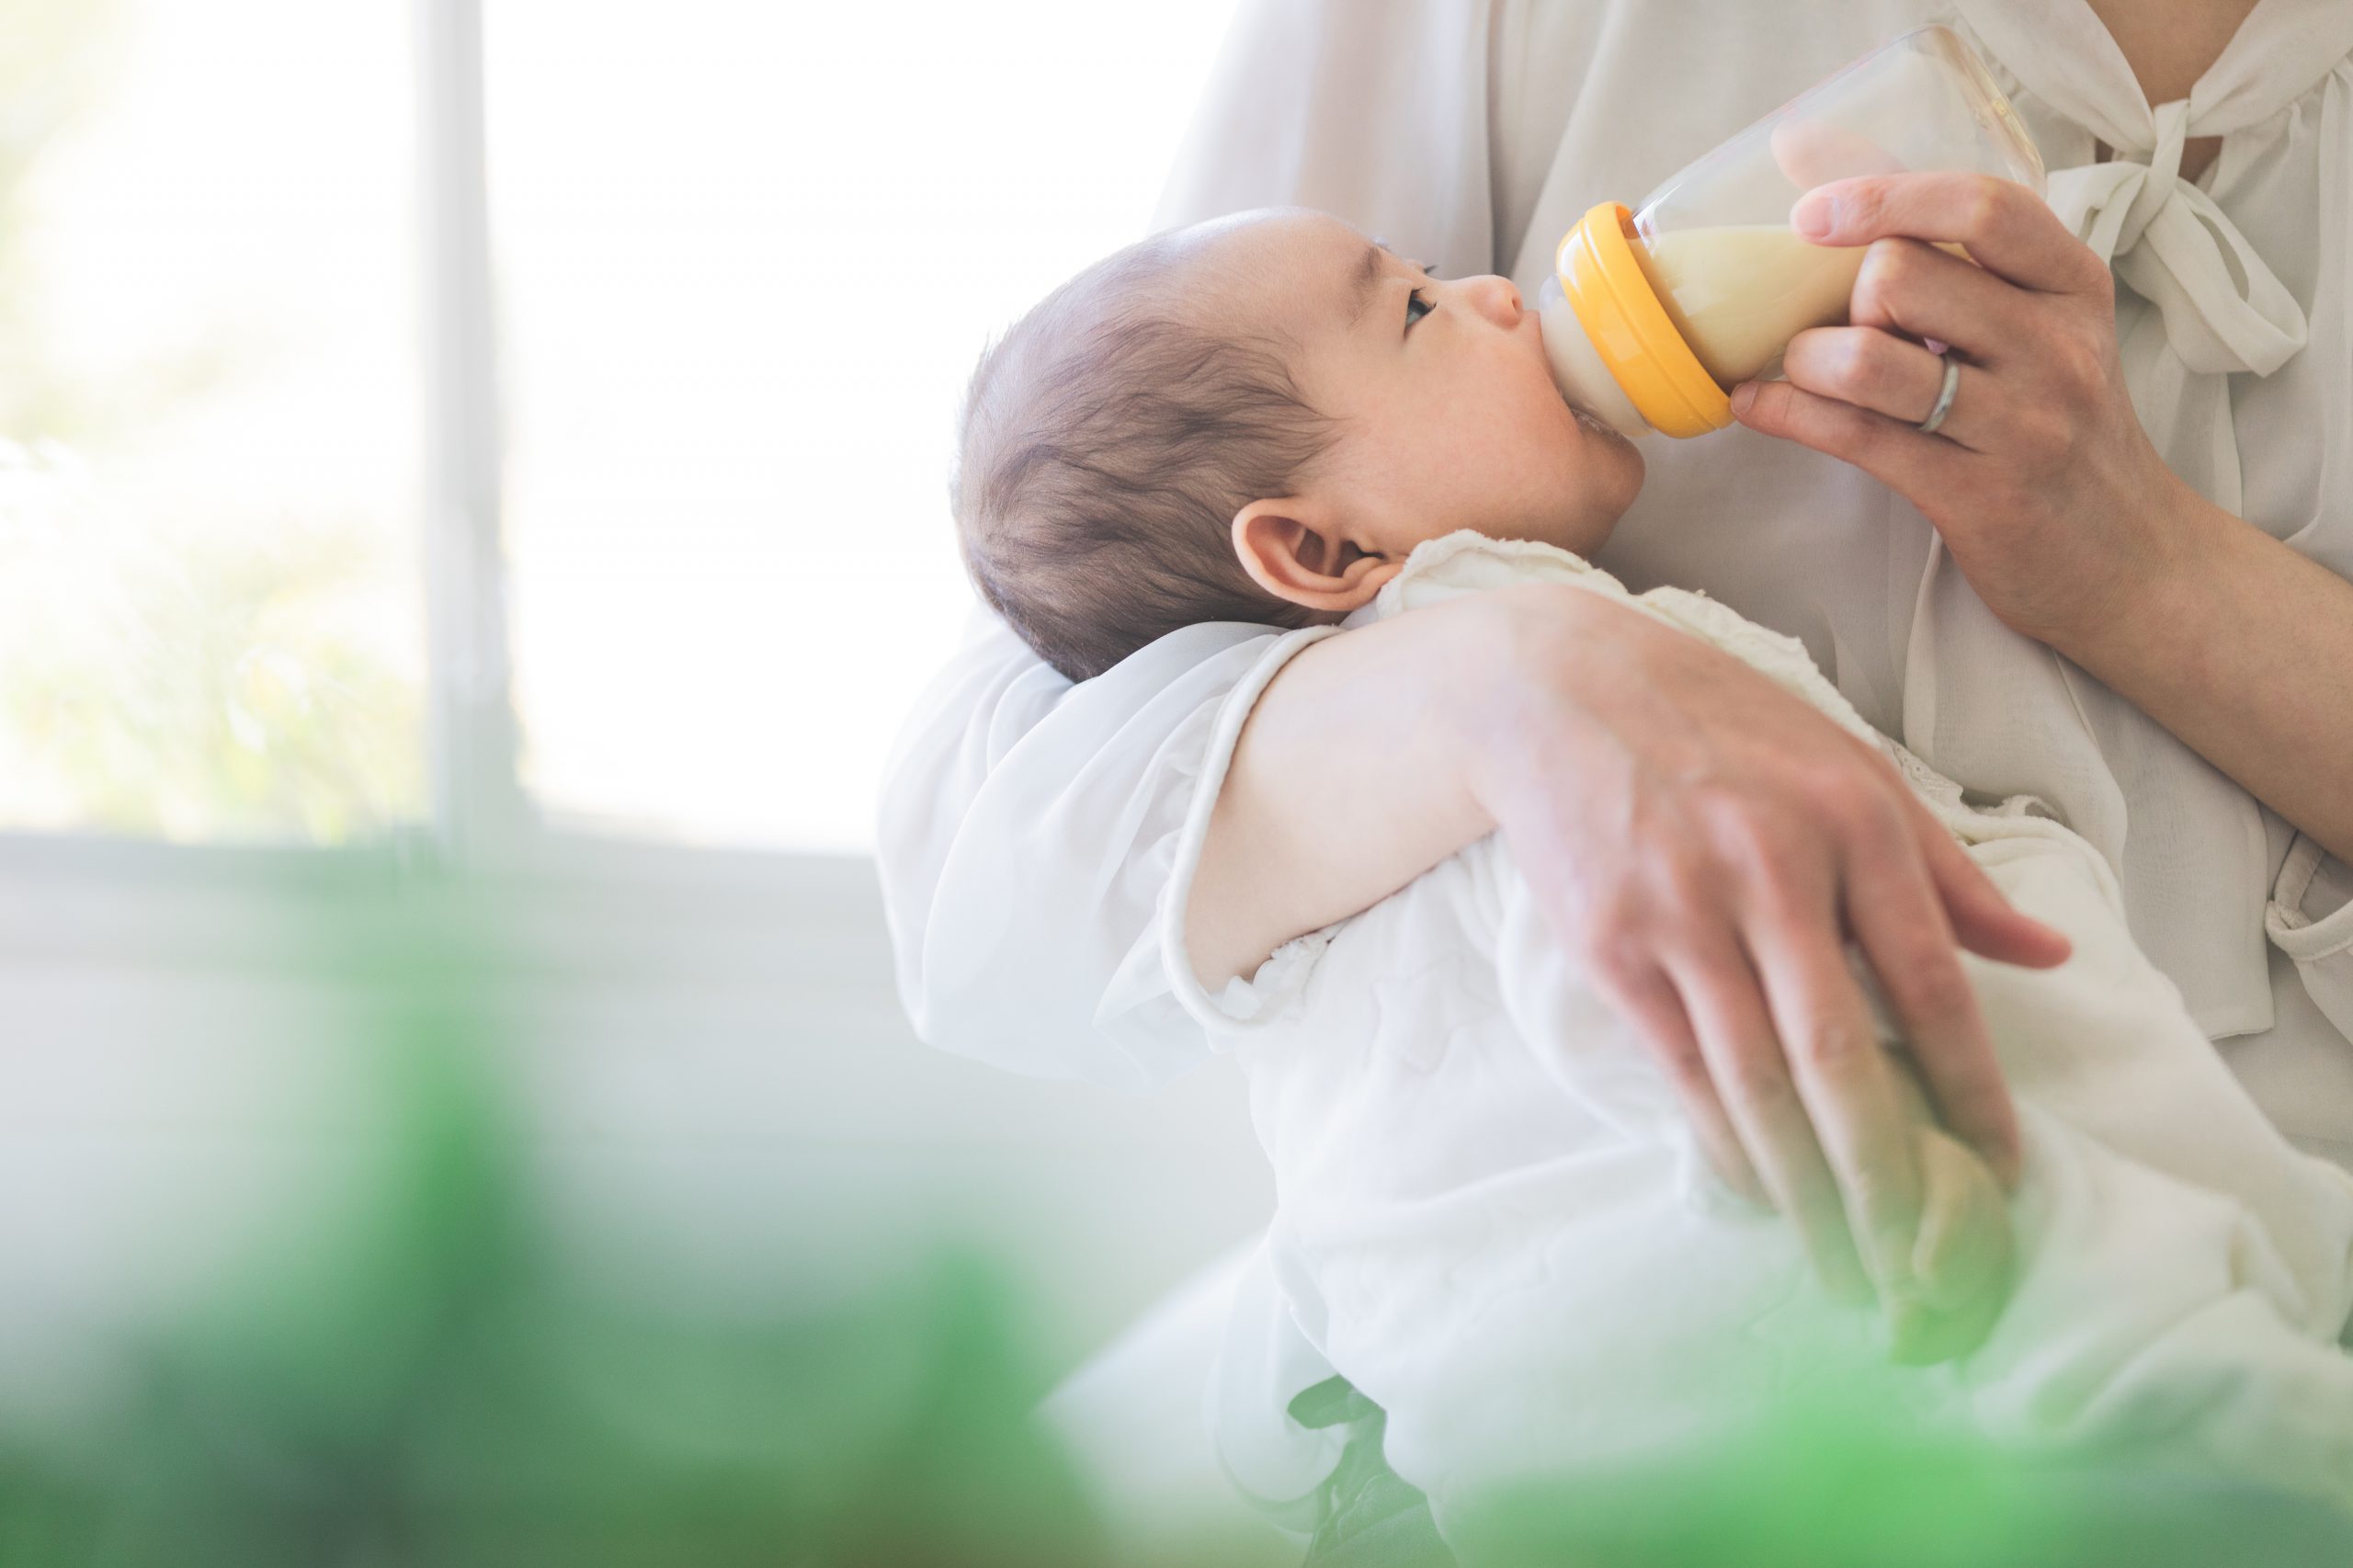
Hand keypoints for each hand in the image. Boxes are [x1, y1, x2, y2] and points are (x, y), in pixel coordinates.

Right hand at [1468, 583, 2070, 1304]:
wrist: (1558, 691)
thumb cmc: (1723, 726)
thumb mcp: (1851, 766)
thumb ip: (1948, 868)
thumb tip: (2049, 954)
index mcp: (1854, 823)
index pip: (1932, 988)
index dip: (1973, 1095)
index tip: (2000, 1176)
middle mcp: (1771, 870)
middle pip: (1841, 1062)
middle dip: (1886, 1182)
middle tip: (1917, 1269)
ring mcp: (1683, 912)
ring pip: (1756, 1083)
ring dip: (1803, 1191)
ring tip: (1839, 1264)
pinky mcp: (1610, 944)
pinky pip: (1679, 1071)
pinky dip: (1723, 1143)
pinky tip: (1755, 1191)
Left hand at [1730, 172, 2198, 650]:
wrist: (2130, 560)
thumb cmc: (2060, 426)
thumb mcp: (2039, 323)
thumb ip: (1948, 248)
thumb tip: (1806, 147)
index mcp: (2071, 285)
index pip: (1980, 207)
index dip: (1882, 196)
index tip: (1811, 213)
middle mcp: (2054, 347)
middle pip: (1900, 278)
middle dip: (1843, 297)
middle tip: (1844, 329)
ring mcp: (2019, 425)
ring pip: (1868, 360)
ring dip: (1806, 359)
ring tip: (1802, 370)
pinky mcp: (1977, 496)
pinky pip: (1853, 437)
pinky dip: (1784, 413)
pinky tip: (1756, 404)